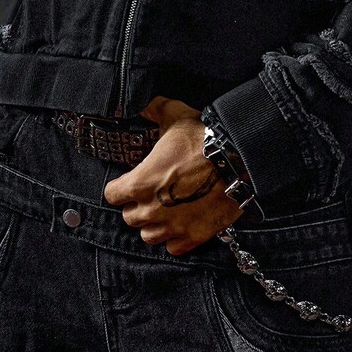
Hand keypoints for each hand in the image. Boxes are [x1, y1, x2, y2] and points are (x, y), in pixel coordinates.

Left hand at [103, 97, 244, 255]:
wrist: (238, 160)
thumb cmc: (204, 139)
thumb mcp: (175, 115)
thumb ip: (153, 109)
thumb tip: (142, 104)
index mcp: (141, 182)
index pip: (112, 195)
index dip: (119, 187)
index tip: (127, 181)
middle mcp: (152, 209)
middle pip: (130, 217)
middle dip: (137, 205)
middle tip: (150, 193)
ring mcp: (173, 226)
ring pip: (149, 236)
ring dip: (153, 223)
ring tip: (164, 210)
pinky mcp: (194, 237)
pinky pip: (173, 247)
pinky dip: (174, 238)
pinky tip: (181, 222)